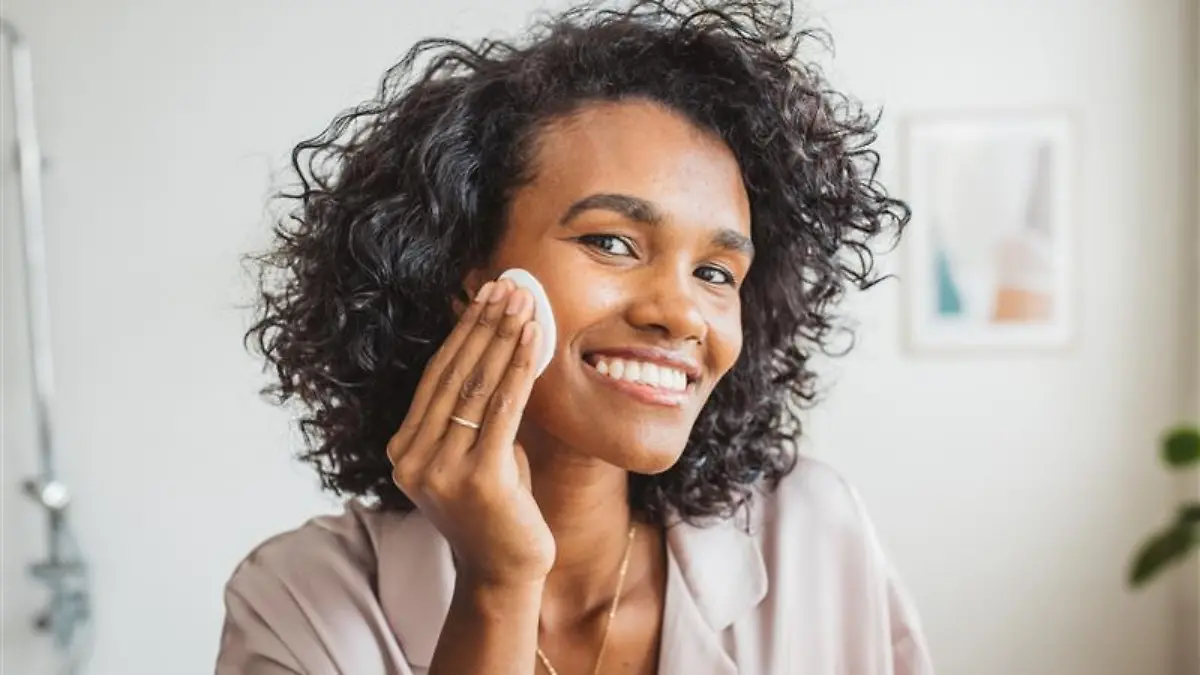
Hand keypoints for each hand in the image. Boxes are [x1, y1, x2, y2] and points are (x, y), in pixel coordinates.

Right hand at [387, 279, 554, 586]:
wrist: (504, 573)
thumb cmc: (497, 509)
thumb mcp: (477, 453)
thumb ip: (475, 413)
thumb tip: (496, 349)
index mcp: (403, 450)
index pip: (435, 377)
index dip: (461, 332)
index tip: (483, 295)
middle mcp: (412, 459)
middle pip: (452, 376)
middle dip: (483, 325)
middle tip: (507, 286)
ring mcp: (440, 471)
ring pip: (476, 388)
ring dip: (502, 338)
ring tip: (523, 302)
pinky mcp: (477, 479)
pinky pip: (502, 411)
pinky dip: (519, 369)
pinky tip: (533, 340)